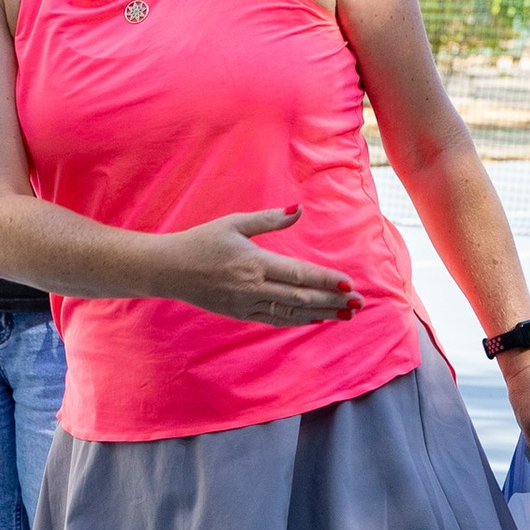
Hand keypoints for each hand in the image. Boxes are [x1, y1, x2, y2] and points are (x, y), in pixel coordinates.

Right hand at [164, 208, 363, 328]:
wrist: (169, 269)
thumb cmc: (201, 241)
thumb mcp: (233, 223)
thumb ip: (269, 219)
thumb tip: (298, 209)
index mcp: (254, 262)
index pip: (299, 274)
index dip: (326, 280)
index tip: (349, 284)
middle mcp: (253, 287)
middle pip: (301, 298)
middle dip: (333, 301)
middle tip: (359, 304)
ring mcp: (246, 304)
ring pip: (291, 312)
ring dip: (321, 314)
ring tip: (345, 315)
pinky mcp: (240, 314)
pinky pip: (275, 320)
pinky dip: (298, 320)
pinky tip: (316, 319)